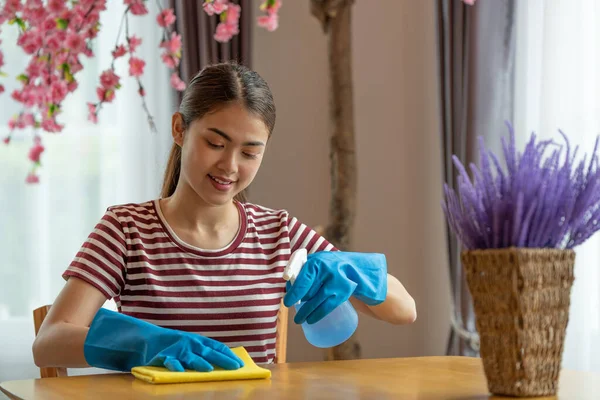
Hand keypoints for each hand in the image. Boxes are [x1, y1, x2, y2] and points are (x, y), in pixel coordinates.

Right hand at [84, 308, 243, 371]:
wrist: (134, 337)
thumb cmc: (160, 344)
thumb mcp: (180, 345)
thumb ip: (194, 352)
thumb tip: (214, 361)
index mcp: (191, 339)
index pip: (213, 344)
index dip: (226, 353)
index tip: (239, 361)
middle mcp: (184, 342)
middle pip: (206, 350)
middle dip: (222, 359)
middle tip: (236, 367)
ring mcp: (172, 347)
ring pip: (189, 356)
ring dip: (199, 363)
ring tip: (209, 370)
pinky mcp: (158, 354)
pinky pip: (167, 361)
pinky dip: (173, 366)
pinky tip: (180, 372)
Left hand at [283, 251, 387, 324]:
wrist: (368, 274)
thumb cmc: (341, 271)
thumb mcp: (326, 265)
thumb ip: (311, 271)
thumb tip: (290, 286)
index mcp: (320, 260)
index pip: (302, 273)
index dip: (292, 286)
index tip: (286, 297)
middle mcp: (328, 267)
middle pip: (307, 287)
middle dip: (297, 299)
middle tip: (291, 306)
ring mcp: (337, 279)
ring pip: (315, 299)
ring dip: (305, 311)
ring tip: (299, 320)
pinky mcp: (345, 291)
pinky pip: (327, 305)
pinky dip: (317, 314)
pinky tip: (311, 320)